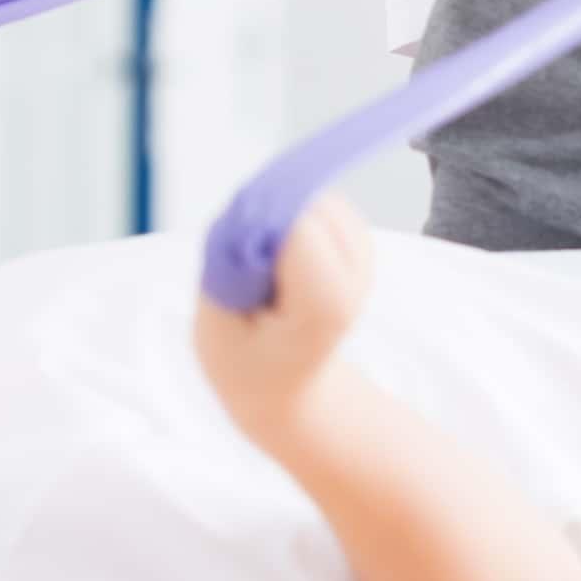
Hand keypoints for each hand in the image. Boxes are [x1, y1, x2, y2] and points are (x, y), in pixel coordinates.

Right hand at [194, 195, 374, 436]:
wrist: (281, 383)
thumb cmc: (245, 360)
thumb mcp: (217, 321)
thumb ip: (230, 258)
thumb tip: (251, 202)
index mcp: (326, 304)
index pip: (298, 226)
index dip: (255, 231)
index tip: (239, 272)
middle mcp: (357, 276)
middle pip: (307, 205)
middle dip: (267, 223)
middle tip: (249, 276)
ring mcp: (363, 257)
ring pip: (313, 198)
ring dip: (280, 222)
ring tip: (265, 271)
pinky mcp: (357, 240)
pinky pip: (318, 202)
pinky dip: (291, 222)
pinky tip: (280, 260)